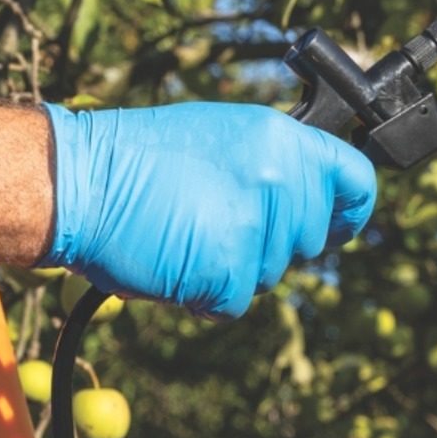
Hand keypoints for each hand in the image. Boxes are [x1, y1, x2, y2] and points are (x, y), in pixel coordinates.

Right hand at [42, 103, 377, 318]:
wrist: (80, 182)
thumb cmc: (139, 158)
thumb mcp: (222, 136)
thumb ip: (273, 162)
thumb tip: (309, 192)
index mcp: (280, 138)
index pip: (356, 181)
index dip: (350, 210)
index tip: (338, 223)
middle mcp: (278, 180)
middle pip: (311, 238)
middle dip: (272, 241)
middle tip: (219, 221)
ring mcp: (254, 228)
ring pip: (270, 272)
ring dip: (233, 266)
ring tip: (186, 230)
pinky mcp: (227, 272)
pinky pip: (234, 301)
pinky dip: (205, 293)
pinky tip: (174, 259)